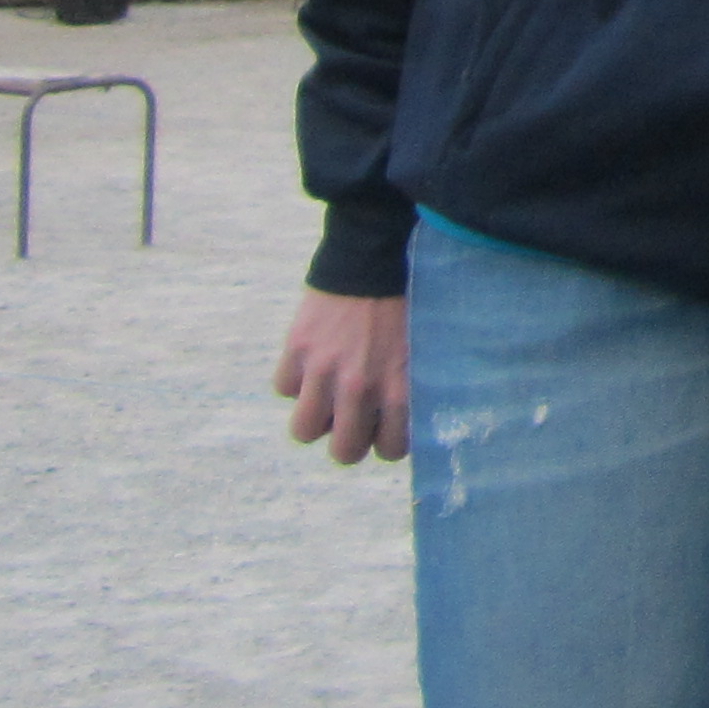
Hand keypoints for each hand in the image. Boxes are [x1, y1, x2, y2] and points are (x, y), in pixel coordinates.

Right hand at [274, 289, 409, 464]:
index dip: (385, 440)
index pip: (389, 450)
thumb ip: (412, 387)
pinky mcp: (297, 349)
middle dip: (349, 439)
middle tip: (354, 416)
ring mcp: (324, 370)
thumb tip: (404, 423)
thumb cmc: (407, 301)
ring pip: (304, 430)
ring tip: (328, 394)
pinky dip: (295, 378)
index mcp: (399, 388)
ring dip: (315, 417)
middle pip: (343, 452)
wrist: (374, 255)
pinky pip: (284, 388)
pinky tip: (313, 359)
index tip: (385, 424)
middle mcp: (360, 387)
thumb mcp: (424, 347)